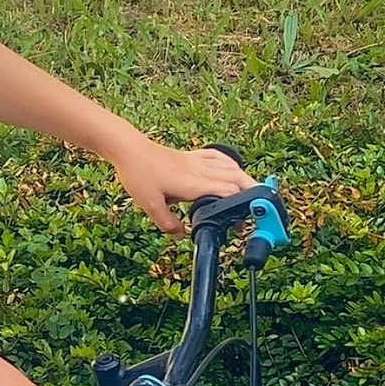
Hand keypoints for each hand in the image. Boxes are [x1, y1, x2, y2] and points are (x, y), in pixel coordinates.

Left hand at [111, 140, 255, 234]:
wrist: (129, 149)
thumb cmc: (138, 174)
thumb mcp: (150, 205)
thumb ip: (168, 223)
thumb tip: (182, 236)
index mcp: (194, 184)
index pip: (228, 192)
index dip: (240, 206)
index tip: (243, 222)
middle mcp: (201, 171)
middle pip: (237, 179)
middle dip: (252, 194)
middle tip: (257, 211)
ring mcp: (198, 161)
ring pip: (232, 167)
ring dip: (245, 180)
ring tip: (252, 195)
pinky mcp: (192, 155)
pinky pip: (219, 157)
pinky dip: (231, 165)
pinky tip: (233, 170)